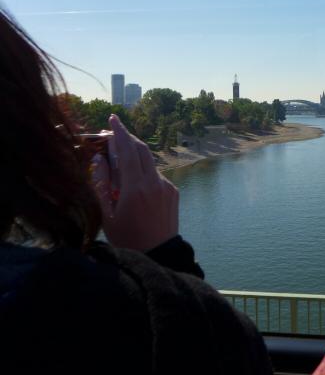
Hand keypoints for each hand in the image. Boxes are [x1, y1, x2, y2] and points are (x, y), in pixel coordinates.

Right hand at [92, 114, 178, 250]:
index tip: (112, 119)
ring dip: (135, 155)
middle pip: (141, 150)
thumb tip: (98, 160)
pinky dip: (144, 172)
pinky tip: (133, 183)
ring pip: (149, 162)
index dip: (119, 132)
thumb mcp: (107, 214)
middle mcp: (155, 183)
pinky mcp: (174, 192)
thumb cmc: (127, 239)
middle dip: (128, 138)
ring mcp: (167, 187)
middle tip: (114, 133)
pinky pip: (156, 176)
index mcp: (135, 188)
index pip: (127, 151)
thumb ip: (101, 185)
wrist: (159, 255)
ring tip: (119, 159)